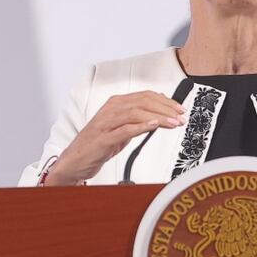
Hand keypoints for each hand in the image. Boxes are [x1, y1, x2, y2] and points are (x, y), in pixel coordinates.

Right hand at [45, 91, 185, 184]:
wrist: (74, 161)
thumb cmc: (97, 144)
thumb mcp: (121, 129)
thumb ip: (137, 120)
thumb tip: (159, 113)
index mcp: (116, 104)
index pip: (146, 96)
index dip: (166, 101)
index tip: (180, 109)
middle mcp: (111, 110)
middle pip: (143, 102)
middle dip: (166, 108)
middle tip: (181, 117)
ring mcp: (106, 123)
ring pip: (136, 113)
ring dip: (158, 117)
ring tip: (173, 123)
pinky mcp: (103, 139)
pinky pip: (124, 129)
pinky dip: (141, 126)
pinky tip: (154, 126)